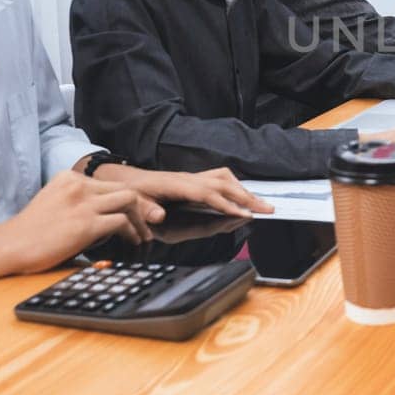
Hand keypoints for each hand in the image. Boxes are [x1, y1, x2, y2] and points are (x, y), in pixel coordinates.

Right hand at [0, 169, 158, 275]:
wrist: (8, 247)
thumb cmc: (29, 234)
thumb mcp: (54, 205)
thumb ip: (78, 203)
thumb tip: (106, 216)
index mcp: (68, 178)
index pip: (109, 183)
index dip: (128, 199)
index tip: (137, 213)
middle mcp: (77, 185)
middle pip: (124, 188)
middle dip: (142, 206)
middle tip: (151, 223)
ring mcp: (82, 203)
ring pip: (129, 200)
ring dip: (141, 219)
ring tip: (143, 235)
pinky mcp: (85, 223)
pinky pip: (121, 222)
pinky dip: (132, 232)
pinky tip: (131, 242)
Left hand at [124, 166, 274, 218]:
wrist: (127, 179)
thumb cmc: (132, 192)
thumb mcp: (133, 201)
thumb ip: (145, 210)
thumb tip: (158, 216)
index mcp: (176, 185)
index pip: (208, 194)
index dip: (227, 204)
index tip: (244, 213)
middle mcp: (189, 178)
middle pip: (224, 184)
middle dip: (247, 197)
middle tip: (267, 209)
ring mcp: (193, 177)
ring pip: (225, 179)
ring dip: (244, 190)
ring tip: (261, 204)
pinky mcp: (194, 180)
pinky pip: (220, 179)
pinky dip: (235, 186)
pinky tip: (242, 195)